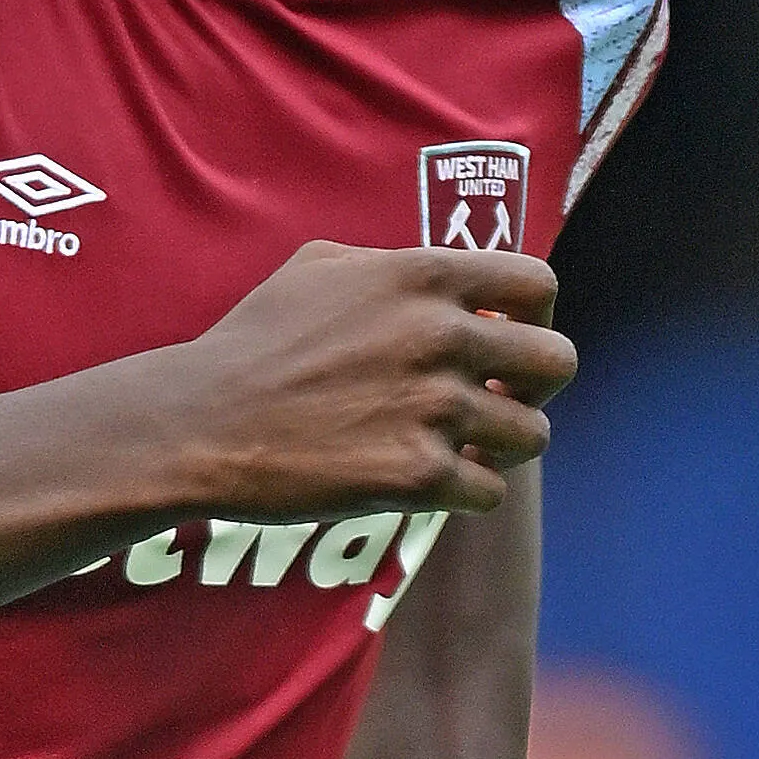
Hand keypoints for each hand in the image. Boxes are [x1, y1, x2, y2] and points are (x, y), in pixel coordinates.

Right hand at [171, 243, 574, 522]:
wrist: (200, 423)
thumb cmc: (251, 343)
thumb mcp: (316, 267)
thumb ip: (391, 265)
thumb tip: (440, 277)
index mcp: (422, 275)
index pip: (538, 284)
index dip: (536, 317)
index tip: (509, 341)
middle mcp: (439, 336)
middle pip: (558, 363)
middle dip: (535, 386)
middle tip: (498, 401)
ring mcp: (432, 408)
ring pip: (533, 435)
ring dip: (503, 446)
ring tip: (463, 448)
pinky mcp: (416, 475)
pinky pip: (490, 492)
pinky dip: (468, 493)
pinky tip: (430, 484)